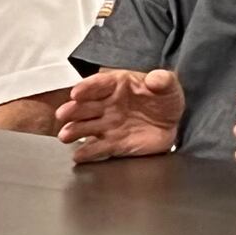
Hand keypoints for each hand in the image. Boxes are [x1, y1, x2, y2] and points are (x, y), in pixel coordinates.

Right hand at [57, 69, 184, 163]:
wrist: (172, 123)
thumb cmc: (165, 98)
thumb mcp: (168, 85)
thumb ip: (163, 80)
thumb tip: (155, 78)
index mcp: (118, 85)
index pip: (99, 84)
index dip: (87, 87)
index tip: (77, 93)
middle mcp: (108, 105)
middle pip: (86, 106)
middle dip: (73, 110)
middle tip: (63, 114)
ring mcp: (109, 125)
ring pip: (87, 127)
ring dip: (74, 130)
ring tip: (65, 135)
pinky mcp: (114, 144)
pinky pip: (98, 148)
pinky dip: (88, 152)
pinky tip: (78, 156)